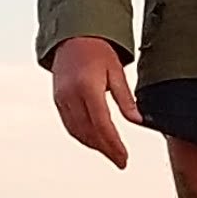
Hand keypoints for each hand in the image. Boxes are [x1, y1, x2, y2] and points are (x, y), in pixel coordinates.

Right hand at [49, 37, 141, 168]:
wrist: (73, 36)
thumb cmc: (97, 50)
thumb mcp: (116, 72)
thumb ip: (125, 99)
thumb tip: (138, 120)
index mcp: (88, 86)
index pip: (102, 124)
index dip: (113, 144)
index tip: (123, 157)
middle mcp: (72, 95)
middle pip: (89, 132)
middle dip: (105, 149)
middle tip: (120, 161)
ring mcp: (62, 98)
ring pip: (77, 132)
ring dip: (94, 145)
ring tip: (111, 153)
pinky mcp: (58, 100)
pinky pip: (70, 125)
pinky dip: (83, 136)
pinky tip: (95, 141)